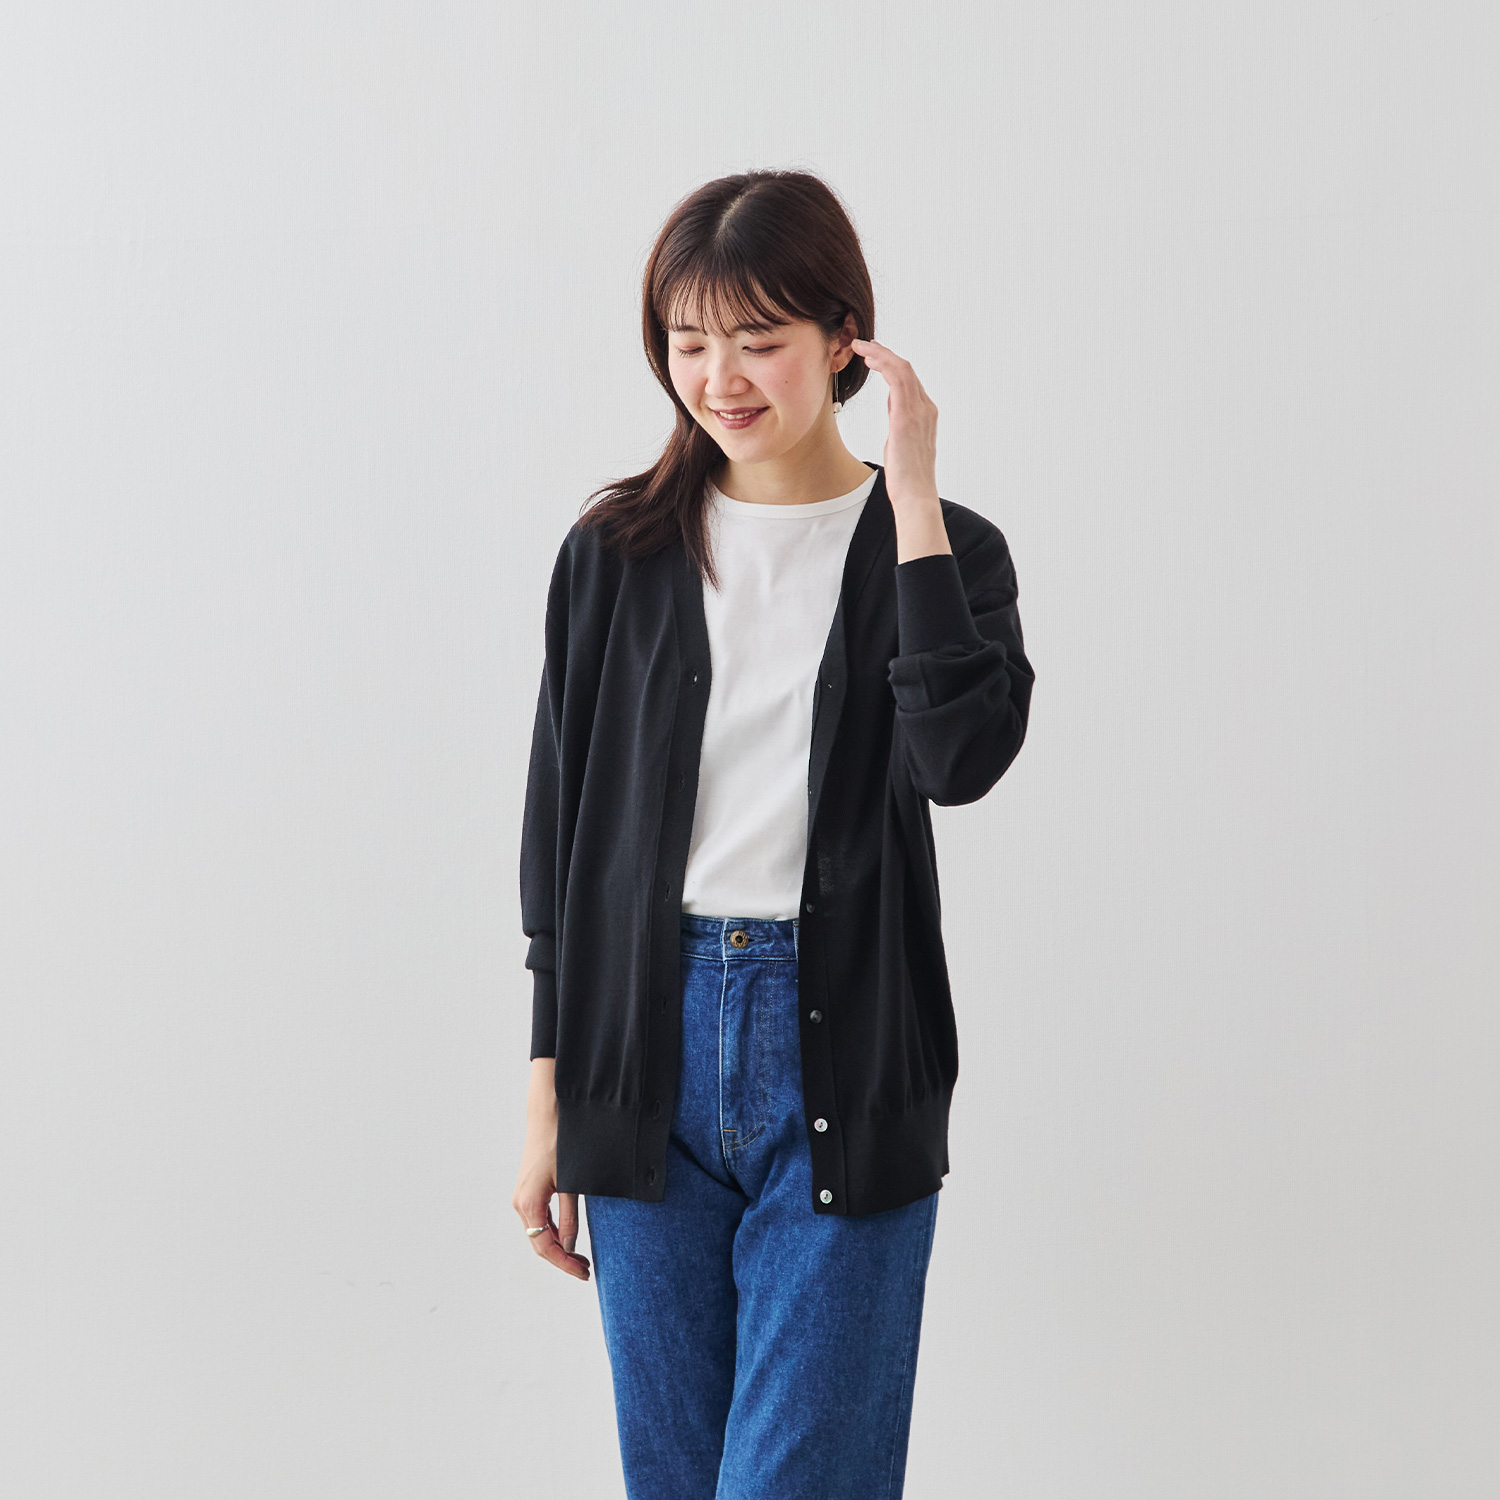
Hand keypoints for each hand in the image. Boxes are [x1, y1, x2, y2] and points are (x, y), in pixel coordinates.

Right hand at [512, 1059, 590, 1280]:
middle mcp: (520, 1204)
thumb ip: (569, 1216)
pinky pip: (538, 1221)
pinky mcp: (528, 1192)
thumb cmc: (560, 1145)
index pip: (545, 1246)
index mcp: (529, 1204)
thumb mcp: (571, 1183)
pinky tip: (568, 1239)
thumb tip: (569, 1246)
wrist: (547, 1116)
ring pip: (538, 1234)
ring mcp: (522, 1198)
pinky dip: (552, 1234)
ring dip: (557, 1248)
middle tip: (586, 1269)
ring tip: (580, 1258)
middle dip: (562, 1259)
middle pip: (539, 1244)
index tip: (583, 1272)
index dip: (564, 1263)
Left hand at [849, 338, 949, 562]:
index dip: (889, 365)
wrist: (916, 496)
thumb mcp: (902, 442)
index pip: (908, 381)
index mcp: (925, 414)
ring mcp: (918, 411)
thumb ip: (900, 420)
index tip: (872, 357)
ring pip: (901, 368)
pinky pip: (897, 378)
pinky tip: (868, 358)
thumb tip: (892, 403)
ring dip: (880, 353)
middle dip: (884, 353)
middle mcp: (925, 408)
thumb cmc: (907, 478)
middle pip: (906, 369)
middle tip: (863, 344)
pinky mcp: (906, 416)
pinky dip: (883, 363)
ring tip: (860, 346)